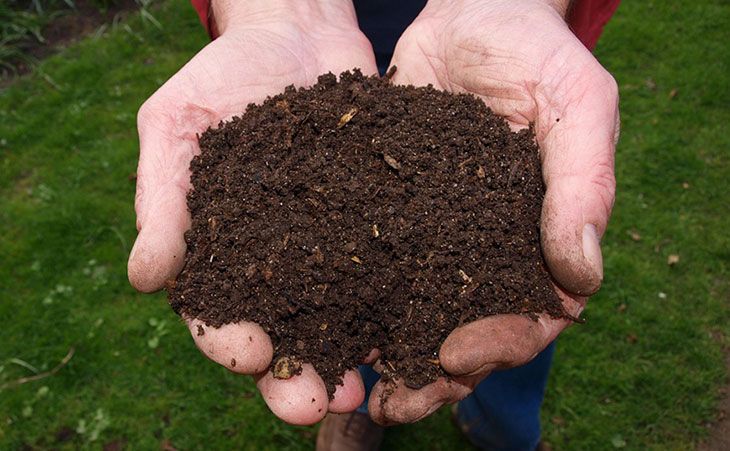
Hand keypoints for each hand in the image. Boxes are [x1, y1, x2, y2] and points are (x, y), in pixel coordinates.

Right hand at [127, 0, 376, 424]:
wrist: (296, 33)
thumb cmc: (223, 76)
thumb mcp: (176, 125)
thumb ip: (162, 199)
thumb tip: (145, 279)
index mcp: (221, 251)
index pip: (217, 313)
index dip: (229, 341)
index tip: (249, 353)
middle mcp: (278, 262)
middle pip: (282, 334)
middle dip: (293, 377)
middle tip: (312, 405)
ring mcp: (331, 246)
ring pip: (338, 318)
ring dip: (349, 359)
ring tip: (365, 390)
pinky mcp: (376, 224)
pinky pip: (388, 270)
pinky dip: (399, 304)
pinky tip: (414, 328)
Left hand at [366, 0, 618, 423]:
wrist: (471, 10)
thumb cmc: (535, 51)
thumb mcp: (576, 104)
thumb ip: (584, 184)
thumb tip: (582, 277)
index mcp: (540, 237)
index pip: (533, 314)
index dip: (501, 344)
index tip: (457, 354)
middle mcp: (487, 247)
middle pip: (467, 330)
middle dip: (433, 372)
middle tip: (392, 403)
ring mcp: (436, 233)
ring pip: (414, 310)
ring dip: (385, 353)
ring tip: (348, 385)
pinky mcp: (388, 211)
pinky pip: (369, 264)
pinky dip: (348, 299)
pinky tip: (317, 322)